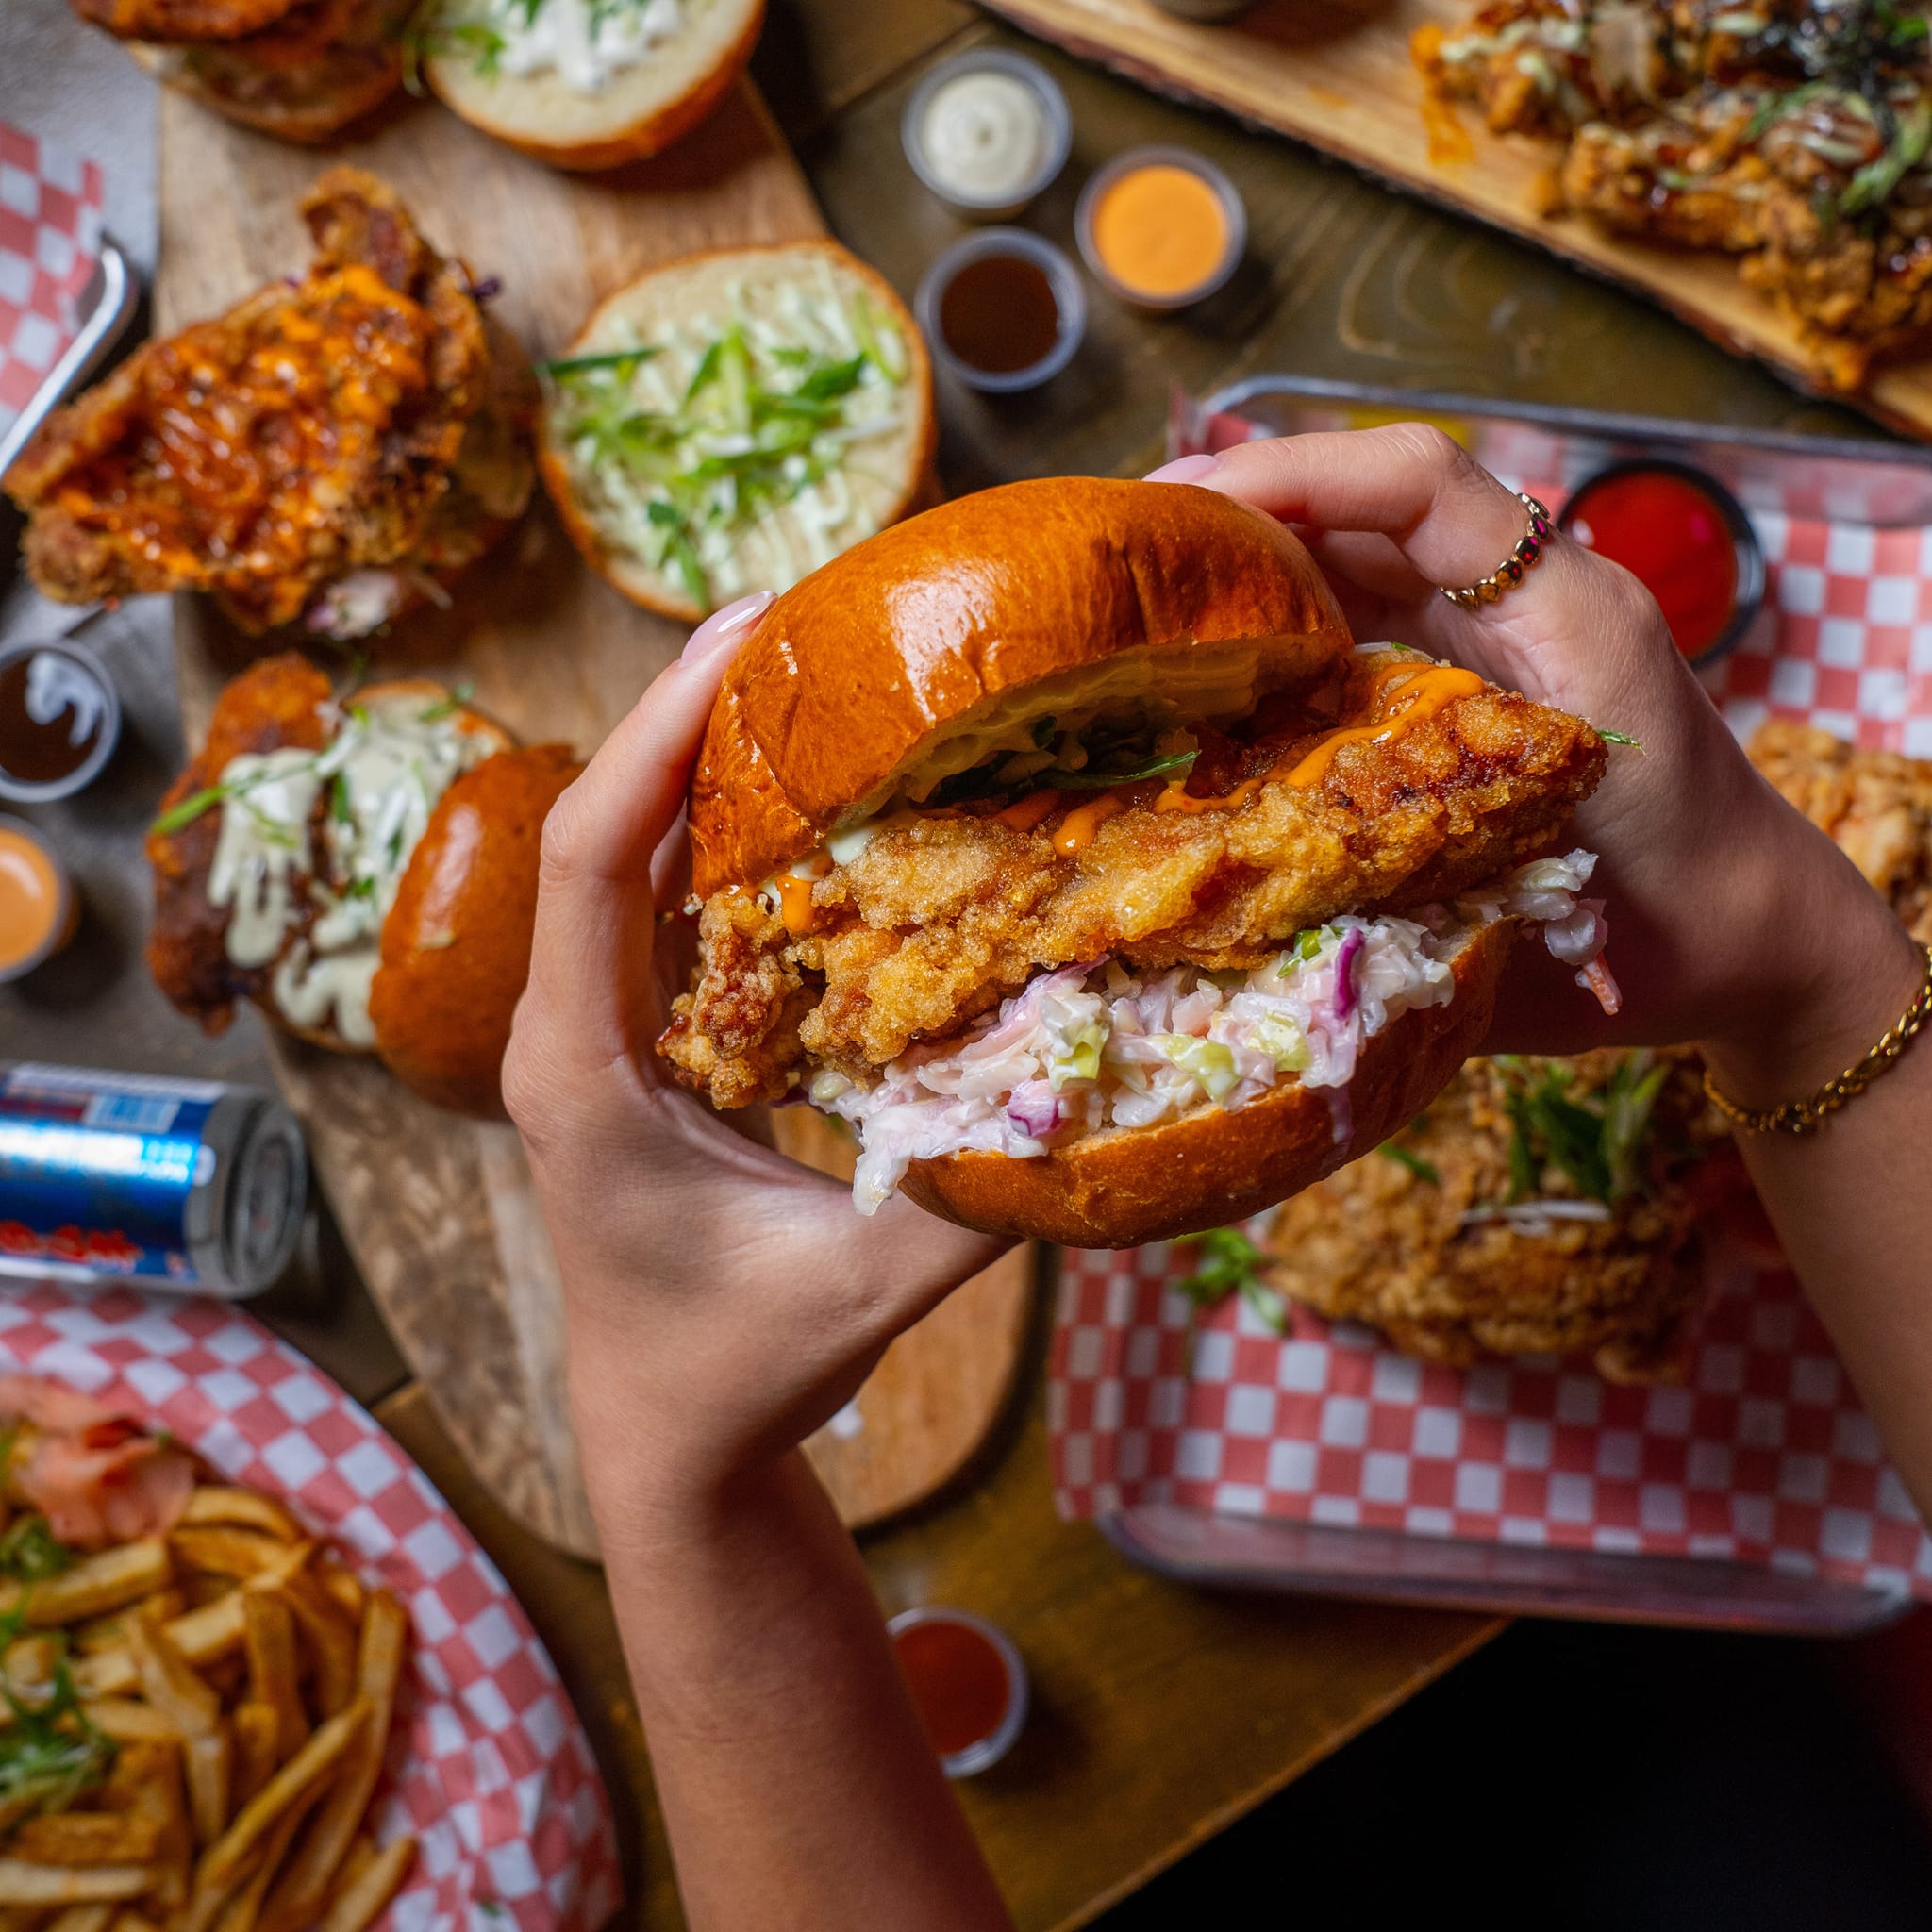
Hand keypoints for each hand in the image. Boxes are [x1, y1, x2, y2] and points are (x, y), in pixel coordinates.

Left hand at [503, 593, 1005, 1548]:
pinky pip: (666, 903)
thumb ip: (978, 1209)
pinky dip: (726, 830)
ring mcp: (597, 1030)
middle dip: (694, 711)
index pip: (592, 861)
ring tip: (815, 669)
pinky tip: (813, 789)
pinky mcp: (638, 1039)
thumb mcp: (864, 1295)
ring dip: (708, 758)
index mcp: (586, 1069)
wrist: (667, 1440)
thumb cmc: (739, 1373)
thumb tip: (1100, 1098)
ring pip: (631, 854)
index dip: (658, 738)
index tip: (745, 636)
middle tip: (809, 613)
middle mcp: (572, 1029)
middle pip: (606, 823)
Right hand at [1155, 427, 1924, 1096]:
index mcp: (1562, 620)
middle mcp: (1526, 603)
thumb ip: (1406, 902)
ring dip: (1246, 567)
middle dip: (1238, 511)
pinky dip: (1280, 628)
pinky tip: (1203, 668)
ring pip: (1360, 557)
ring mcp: (1498, 637)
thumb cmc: (1665, 927)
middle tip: (1116, 555)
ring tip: (1133, 601)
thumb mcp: (1537, 915)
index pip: (1421, 488)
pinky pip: (1367, 619)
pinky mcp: (1473, 679)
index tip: (1176, 507)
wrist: (1750, 939)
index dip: (1294, 476)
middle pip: (1371, 505)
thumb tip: (1234, 907)